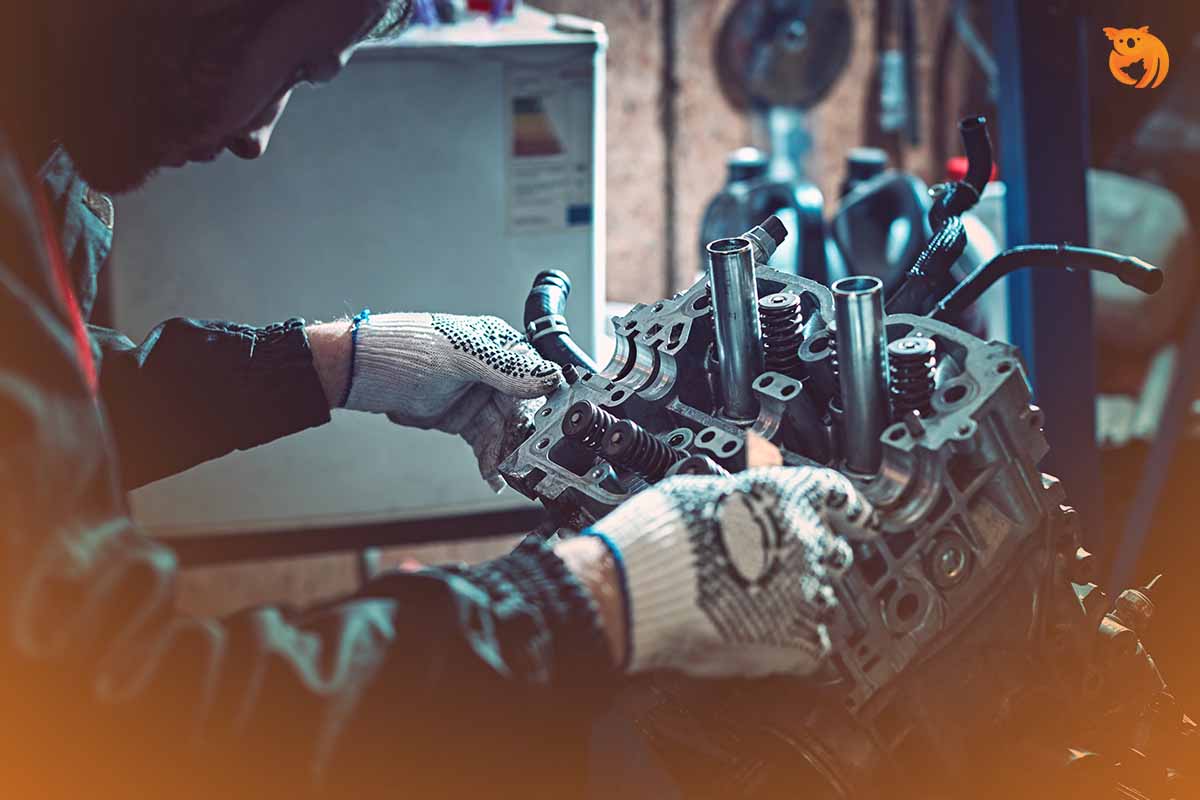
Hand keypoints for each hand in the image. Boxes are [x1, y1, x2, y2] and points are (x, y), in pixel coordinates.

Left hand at [339, 312, 561, 489]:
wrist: (360, 374)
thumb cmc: (403, 349)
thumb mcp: (460, 357)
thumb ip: (507, 369)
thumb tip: (549, 378)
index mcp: (497, 344)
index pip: (534, 375)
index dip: (543, 402)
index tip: (548, 428)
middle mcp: (492, 370)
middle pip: (522, 408)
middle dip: (523, 435)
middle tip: (526, 459)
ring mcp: (477, 396)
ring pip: (504, 430)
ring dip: (507, 452)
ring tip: (507, 472)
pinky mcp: (462, 419)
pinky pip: (485, 443)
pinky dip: (490, 460)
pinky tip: (494, 476)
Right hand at [585, 466, 876, 677]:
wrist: (642, 585)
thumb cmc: (657, 536)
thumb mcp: (698, 489)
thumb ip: (738, 494)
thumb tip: (743, 496)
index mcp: (785, 495)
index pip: (837, 495)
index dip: (849, 508)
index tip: (859, 518)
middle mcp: (807, 539)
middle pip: (832, 550)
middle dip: (810, 559)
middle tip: (776, 569)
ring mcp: (807, 591)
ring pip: (824, 598)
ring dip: (799, 603)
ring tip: (758, 608)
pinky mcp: (797, 639)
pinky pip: (814, 646)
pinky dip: (795, 646)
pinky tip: (768, 639)